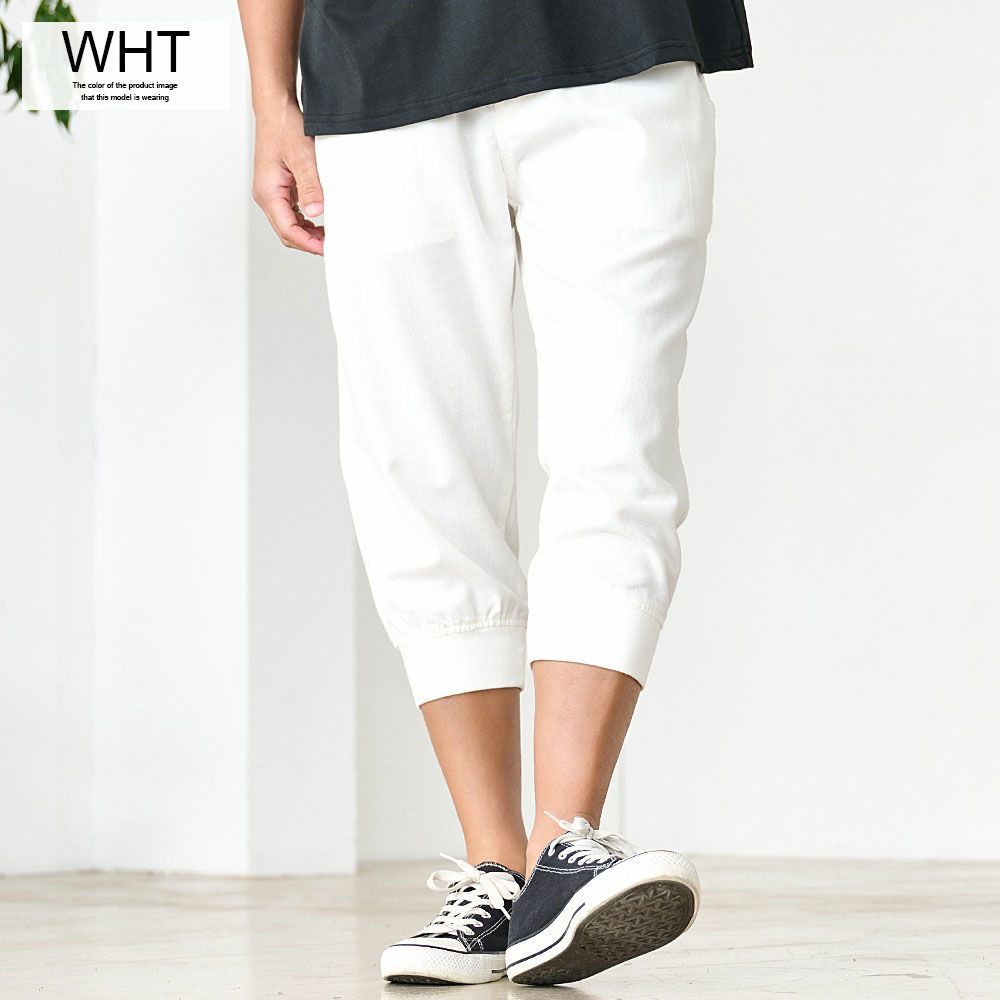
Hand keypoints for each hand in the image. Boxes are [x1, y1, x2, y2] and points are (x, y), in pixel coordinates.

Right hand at [252, 101, 324, 255]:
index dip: (308, 244)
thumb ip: (310, 186)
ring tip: (328, 236)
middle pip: (287, 232)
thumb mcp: (303, 157)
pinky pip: (291, 213)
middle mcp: (266, 195)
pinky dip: (305, 222)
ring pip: (289, 224)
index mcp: (268, 192)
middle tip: (331, 246)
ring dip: (307, 234)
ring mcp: (272, 192)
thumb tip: (316, 211)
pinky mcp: (279, 188)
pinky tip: (319, 222)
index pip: (288, 230)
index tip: (326, 250)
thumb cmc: (284, 127)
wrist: (276, 109)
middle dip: (308, 243)